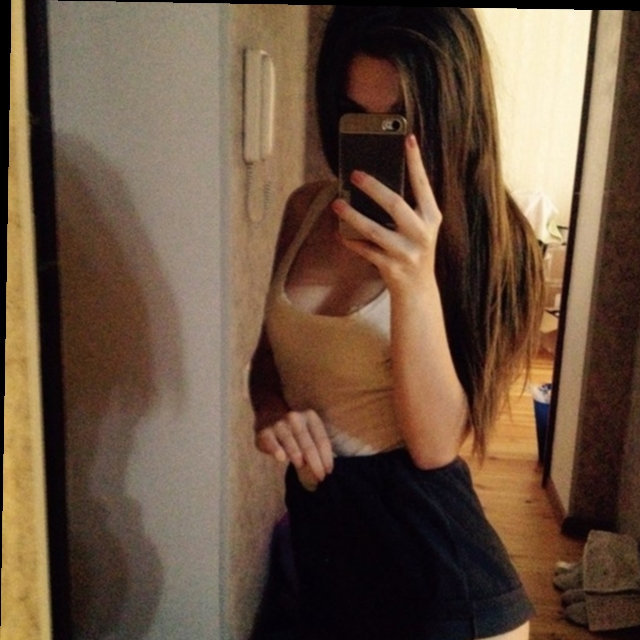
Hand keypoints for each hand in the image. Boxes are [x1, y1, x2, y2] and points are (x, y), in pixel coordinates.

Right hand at [255, 409, 333, 488]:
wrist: (268, 414)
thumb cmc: (294, 430)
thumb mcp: (308, 431)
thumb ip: (316, 447)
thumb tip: (324, 470)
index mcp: (311, 417)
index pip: (321, 440)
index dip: (326, 457)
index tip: (328, 471)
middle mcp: (296, 418)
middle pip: (308, 444)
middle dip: (315, 462)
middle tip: (319, 477)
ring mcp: (279, 424)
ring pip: (290, 442)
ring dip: (297, 456)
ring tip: (302, 468)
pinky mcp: (265, 432)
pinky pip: (272, 442)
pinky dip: (276, 449)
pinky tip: (281, 458)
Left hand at [331, 134, 441, 294]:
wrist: (418, 291)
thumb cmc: (413, 249)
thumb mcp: (417, 227)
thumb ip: (405, 206)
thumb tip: (373, 181)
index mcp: (431, 217)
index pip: (423, 184)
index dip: (415, 161)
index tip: (408, 138)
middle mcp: (422, 234)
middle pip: (395, 205)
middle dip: (374, 187)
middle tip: (354, 174)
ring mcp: (407, 252)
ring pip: (374, 230)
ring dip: (353, 216)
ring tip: (336, 203)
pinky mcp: (392, 268)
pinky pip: (366, 251)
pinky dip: (351, 242)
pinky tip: (339, 233)